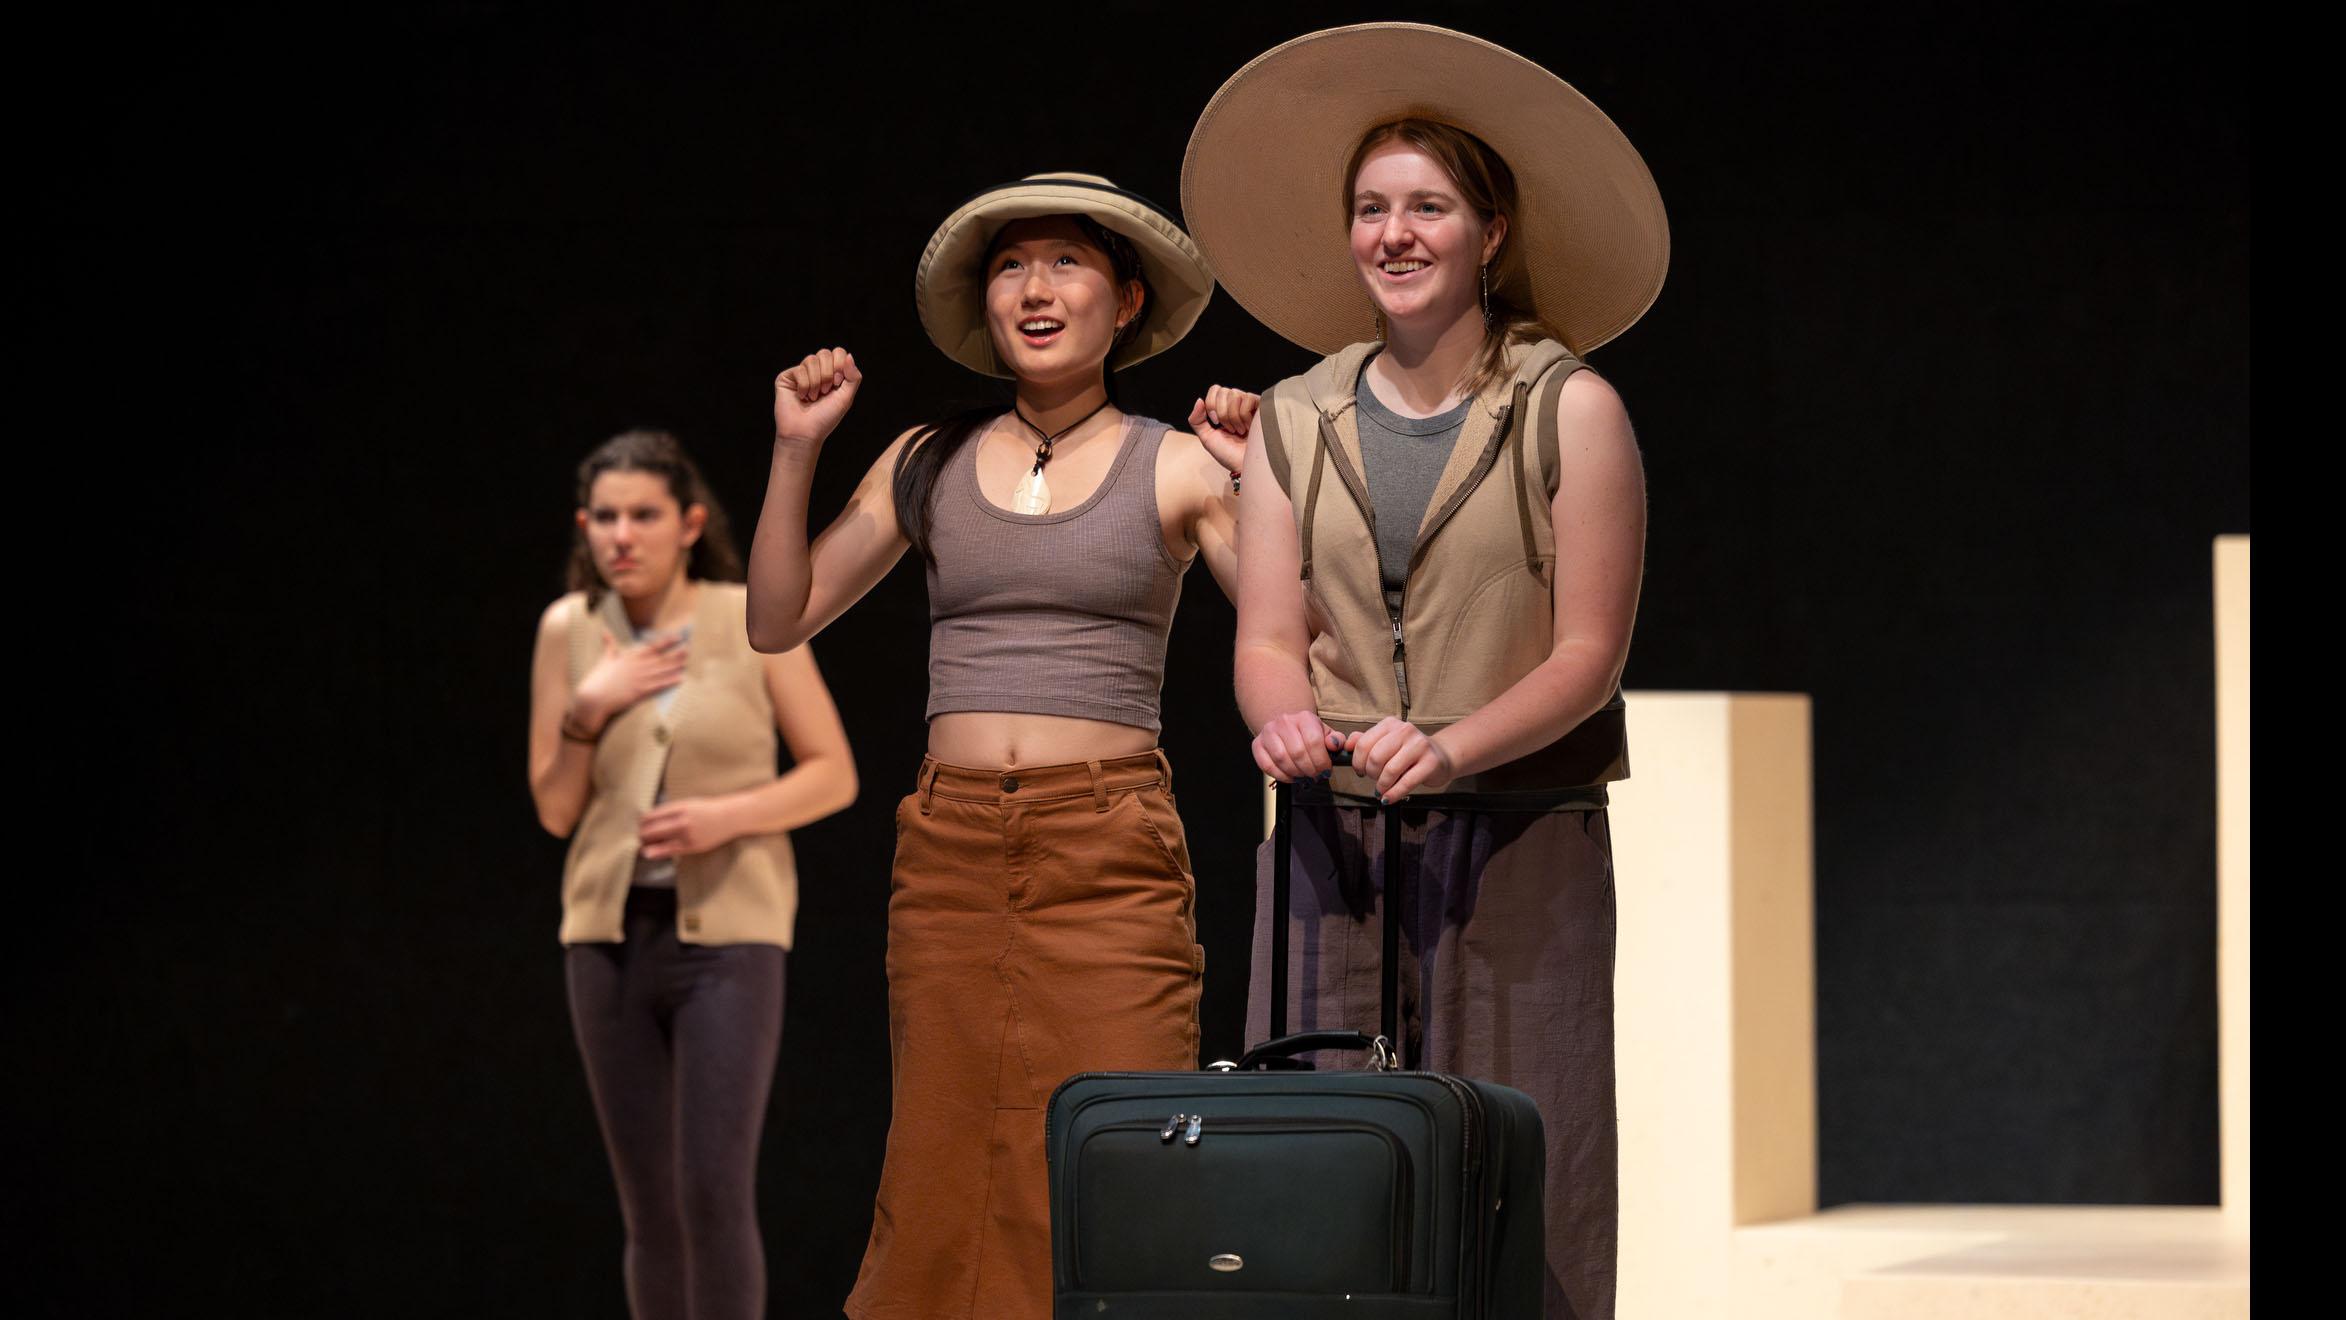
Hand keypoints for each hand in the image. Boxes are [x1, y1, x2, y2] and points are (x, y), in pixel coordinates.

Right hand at [570, 632, 687, 732]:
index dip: (667, 641)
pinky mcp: (639, 692)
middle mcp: (637, 666)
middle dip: (676, 653)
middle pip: (661, 658)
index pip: (652, 647)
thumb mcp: (605, 659)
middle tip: (690, 648)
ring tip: (688, 661)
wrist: (593, 697)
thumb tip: (604, 631)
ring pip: (662, 671)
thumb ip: (609, 645)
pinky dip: (670, 682)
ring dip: (676, 666)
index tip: (679, 636)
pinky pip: (659, 685)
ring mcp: (639, 678)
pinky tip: (680, 679)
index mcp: (630, 657)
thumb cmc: (599, 678)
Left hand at [638, 797, 738, 860]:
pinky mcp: (691, 846)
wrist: (730, 817)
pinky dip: (657, 852)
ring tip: (642, 845)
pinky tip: (650, 853)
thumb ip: (671, 810)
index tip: (639, 824)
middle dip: (642, 833)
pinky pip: (669, 851)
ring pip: (658, 841)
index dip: (642, 821)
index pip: (651, 816)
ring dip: (647, 843)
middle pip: (651, 829)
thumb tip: (650, 819)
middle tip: (639, 835)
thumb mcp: (688, 803)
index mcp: (679, 807)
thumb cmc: (708, 809)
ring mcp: (686, 835)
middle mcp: (681, 821)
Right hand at [773, 348, 862, 447]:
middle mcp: (816, 371)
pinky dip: (804, 386)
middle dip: (827, 374)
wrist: (805, 433)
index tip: (837, 383)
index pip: (838, 353)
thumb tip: (849, 355)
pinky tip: (802, 397)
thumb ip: (853, 377)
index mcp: (831, 374)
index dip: (839, 365)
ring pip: (811, 359)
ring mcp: (800, 373)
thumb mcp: (846, 398)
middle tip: (825, 392)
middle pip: (824, 353)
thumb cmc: (825, 418)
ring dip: (816, 382)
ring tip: (813, 398)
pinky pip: (799, 369)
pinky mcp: (787, 377)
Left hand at [1187, 384, 1258, 476]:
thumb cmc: (1228, 454)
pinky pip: (1247, 398)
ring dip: (1234, 417)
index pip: (1215, 389)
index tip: (1216, 422)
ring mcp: (1250, 404)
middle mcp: (1237, 403)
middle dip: (1222, 414)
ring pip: (1234, 394)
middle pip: (1223, 391)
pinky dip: (1244, 416)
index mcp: (1224, 408)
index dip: (1212, 404)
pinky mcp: (1262, 406)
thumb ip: (1197, 420)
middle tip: (1230, 430)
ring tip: (1241, 431)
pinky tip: (1250, 428)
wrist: (1244, 465)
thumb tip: (1199, 400)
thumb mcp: (1207, 438)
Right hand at [1252, 709, 1344, 782]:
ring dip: (1295, 774)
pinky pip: (1267, 766)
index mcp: (1304, 717)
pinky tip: (1291, 777)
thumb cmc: (1309, 734)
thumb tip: (1334, 745)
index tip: (1326, 770)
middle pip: (1298, 753)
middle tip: (1315, 776)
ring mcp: (1268, 732)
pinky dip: (1281, 776)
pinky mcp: (1257, 744)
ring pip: (1282, 759)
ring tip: (1304, 776)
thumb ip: (1336, 740)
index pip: (1314, 741)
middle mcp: (1284, 722)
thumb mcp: (1326, 734)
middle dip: (1310, 770)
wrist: (1286, 728)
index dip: (1321, 761)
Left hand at [1343, 718, 1456, 800]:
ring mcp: (1419, 745)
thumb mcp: (1386, 743)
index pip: (1363, 743)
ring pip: (1389, 770)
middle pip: (1375, 757)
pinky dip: (1393, 794)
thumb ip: (1364, 742)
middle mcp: (1405, 730)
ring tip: (1382, 789)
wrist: (1441, 758)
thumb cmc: (1408, 753)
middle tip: (1374, 780)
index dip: (1357, 762)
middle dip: (1370, 774)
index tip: (1360, 771)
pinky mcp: (1431, 763)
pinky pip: (1406, 782)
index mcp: (1390, 724)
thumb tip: (1345, 745)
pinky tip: (1388, 798)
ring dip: (1382, 785)